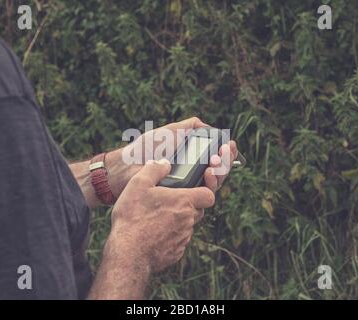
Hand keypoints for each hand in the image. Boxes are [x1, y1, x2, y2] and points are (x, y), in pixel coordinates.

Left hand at [104, 117, 238, 197]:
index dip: (226, 153)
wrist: (128, 166)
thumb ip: (190, 127)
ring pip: (214, 185)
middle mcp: (193, 174)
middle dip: (225, 162)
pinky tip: (208, 175)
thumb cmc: (146, 149)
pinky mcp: (181, 199)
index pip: (216, 158)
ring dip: (220, 173)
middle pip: (220, 172)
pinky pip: (202, 197)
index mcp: (193, 158)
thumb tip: (211, 128)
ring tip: (214, 165)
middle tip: (222, 154)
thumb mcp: (171, 131)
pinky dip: (209, 186)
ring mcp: (188, 188)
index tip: (229, 144)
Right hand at [107, 159, 214, 271]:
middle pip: (197, 210)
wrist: (128, 252)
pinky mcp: (176, 252)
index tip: (192, 190)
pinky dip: (169, 236)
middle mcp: (188, 220)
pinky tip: (152, 233)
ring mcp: (183, 238)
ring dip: (177, 221)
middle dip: (187, 206)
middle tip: (167, 203)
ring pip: (187, 226)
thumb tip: (164, 163)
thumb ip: (154, 169)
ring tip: (155, 218)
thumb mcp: (138, 184)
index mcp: (183, 201)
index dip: (204, 191)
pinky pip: (178, 241)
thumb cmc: (133, 216)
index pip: (208, 195)